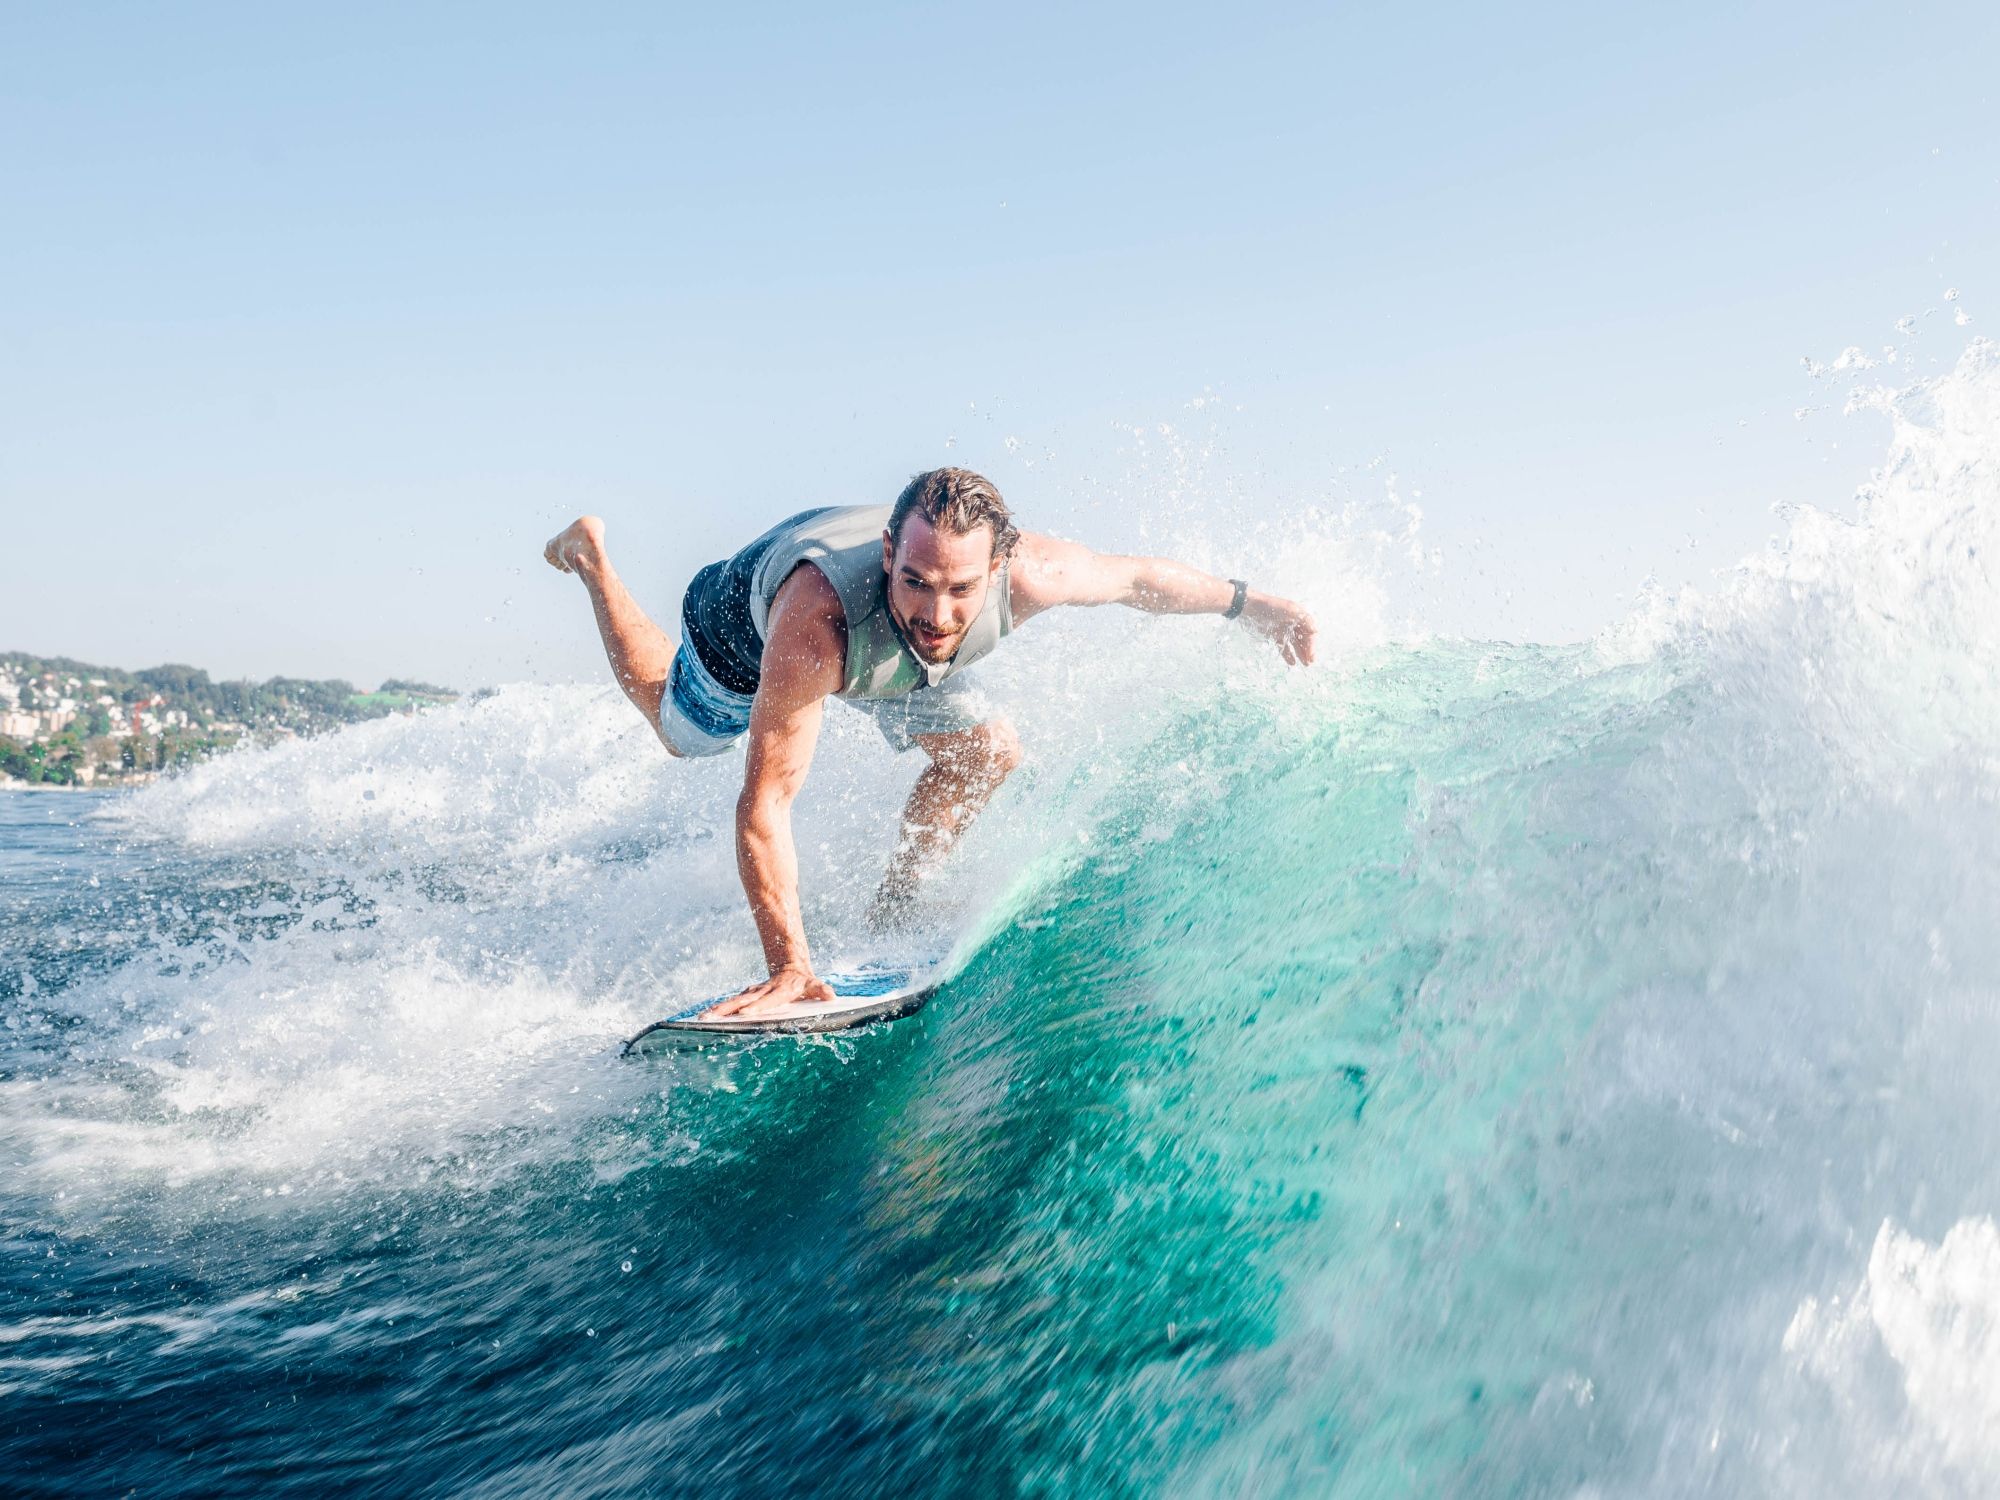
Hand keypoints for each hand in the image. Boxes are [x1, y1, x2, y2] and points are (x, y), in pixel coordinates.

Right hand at [699, 964, 836, 1019]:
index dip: (758, 1007)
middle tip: (710, 1017)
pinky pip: (731, 1004)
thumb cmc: (803, 981)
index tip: (746, 1013)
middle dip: (726, 1010)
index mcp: (779, 991)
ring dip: (717, 1010)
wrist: (790, 966)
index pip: (768, 1000)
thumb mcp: (814, 985)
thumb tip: (831, 995)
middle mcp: (762, 992)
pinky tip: (704, 1016)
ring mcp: (752, 993)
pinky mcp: (746, 996)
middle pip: (742, 1002)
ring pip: (733, 1002)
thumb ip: (821, 990)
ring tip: (701, 1018)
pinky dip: (717, 1010)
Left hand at [1240, 592, 1316, 665]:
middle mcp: (1294, 623)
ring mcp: (1285, 629)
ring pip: (1296, 644)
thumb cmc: (1272, 606)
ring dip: (1301, 654)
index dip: (1312, 644)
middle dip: (1308, 651)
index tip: (1310, 656)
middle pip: (1304, 639)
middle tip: (1309, 663)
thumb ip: (1306, 620)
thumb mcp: (1291, 610)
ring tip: (1304, 664)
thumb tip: (1316, 631)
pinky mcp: (1275, 635)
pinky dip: (1288, 654)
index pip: (1310, 632)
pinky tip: (1292, 663)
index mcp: (1300, 616)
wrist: (1251, 607)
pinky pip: (1284, 646)